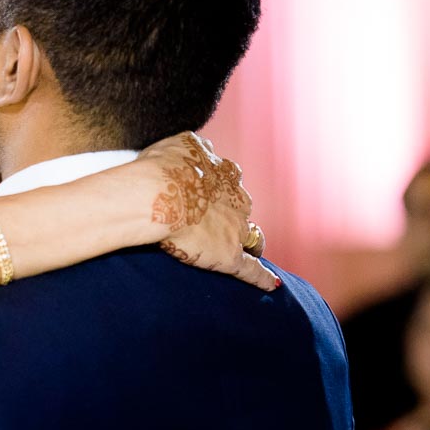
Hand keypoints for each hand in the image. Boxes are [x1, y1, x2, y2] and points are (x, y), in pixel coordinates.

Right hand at [139, 133, 278, 291]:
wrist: (156, 195)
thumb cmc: (159, 169)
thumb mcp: (176, 145)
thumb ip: (189, 147)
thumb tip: (193, 148)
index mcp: (222, 173)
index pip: (229, 181)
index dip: (220, 189)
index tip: (210, 194)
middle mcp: (236, 198)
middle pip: (243, 208)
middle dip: (235, 214)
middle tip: (218, 223)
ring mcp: (235, 228)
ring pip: (251, 237)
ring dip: (251, 242)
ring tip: (249, 251)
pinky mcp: (230, 256)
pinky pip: (252, 271)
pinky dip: (263, 278)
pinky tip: (272, 284)